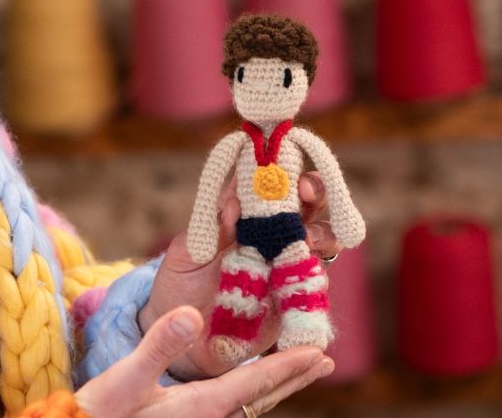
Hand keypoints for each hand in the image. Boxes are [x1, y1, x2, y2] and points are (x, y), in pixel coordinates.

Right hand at [75, 306, 332, 417]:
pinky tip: (242, 388)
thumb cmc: (100, 415)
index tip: (319, 353)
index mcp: (201, 406)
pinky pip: (228, 408)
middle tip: (322, 361)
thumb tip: (193, 314)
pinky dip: (247, 392)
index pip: (256, 382)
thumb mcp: (126, 377)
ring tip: (293, 370)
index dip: (289, 366)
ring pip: (247, 405)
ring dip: (272, 385)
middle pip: (261, 397)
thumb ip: (160, 345)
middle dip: (292, 377)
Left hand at [142, 173, 335, 378]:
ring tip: (306, 239)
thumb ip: (206, 231)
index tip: (278, 163)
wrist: (183, 339)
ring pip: (320, 238)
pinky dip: (317, 273)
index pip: (265, 183)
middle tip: (305, 193)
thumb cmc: (179, 286)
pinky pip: (316, 281)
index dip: (277, 168)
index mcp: (240, 217)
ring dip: (321, 232)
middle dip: (312, 191)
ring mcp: (284, 265)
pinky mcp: (293, 298)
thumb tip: (231, 204)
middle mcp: (268, 236)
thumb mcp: (184, 256)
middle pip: (304, 204)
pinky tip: (307, 272)